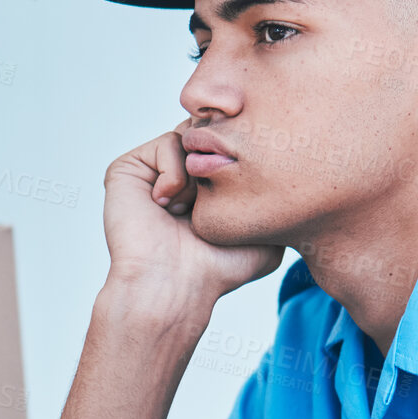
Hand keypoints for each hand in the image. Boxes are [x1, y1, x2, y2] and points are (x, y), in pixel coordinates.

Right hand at [101, 121, 283, 306]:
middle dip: (220, 158)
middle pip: (210, 135)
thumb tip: (288, 181)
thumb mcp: (266, 239)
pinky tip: (166, 207)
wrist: (176, 284)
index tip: (244, 181)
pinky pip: (165, 144)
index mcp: (207, 189)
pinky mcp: (129, 168)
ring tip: (188, 210)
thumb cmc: (218, 268)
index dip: (242, 156)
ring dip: (197, 174)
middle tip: (214, 195)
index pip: (230, 148)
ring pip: (189, 138)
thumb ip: (276, 206)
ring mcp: (153, 171)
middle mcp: (181, 176)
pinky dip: (174, 174)